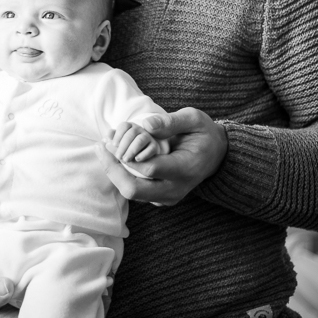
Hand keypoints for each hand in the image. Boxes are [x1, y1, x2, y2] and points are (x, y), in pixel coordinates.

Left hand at [98, 108, 226, 206]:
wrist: (216, 155)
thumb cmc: (204, 133)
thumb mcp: (193, 119)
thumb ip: (171, 122)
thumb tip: (146, 124)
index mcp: (186, 169)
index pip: (150, 169)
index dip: (128, 157)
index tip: (112, 140)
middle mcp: (176, 189)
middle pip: (134, 190)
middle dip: (113, 170)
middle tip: (100, 147)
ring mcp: (168, 197)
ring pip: (132, 194)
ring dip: (115, 173)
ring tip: (103, 148)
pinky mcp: (160, 198)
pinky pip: (136, 192)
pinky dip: (122, 176)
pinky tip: (114, 156)